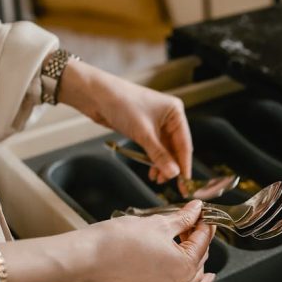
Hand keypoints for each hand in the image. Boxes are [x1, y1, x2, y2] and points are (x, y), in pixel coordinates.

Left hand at [58, 61, 192, 184]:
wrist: (96, 95)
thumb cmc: (122, 104)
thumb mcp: (143, 133)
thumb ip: (159, 155)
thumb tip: (173, 173)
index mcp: (175, 112)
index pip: (185, 143)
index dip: (185, 164)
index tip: (186, 182)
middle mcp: (169, 117)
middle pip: (176, 147)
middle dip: (173, 166)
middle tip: (174, 186)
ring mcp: (157, 123)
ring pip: (165, 149)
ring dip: (162, 165)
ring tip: (158, 179)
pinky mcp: (145, 128)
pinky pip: (154, 147)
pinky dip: (153, 159)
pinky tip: (151, 170)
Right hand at [82, 201, 215, 281]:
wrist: (88, 258)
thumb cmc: (119, 241)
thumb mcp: (159, 223)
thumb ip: (183, 218)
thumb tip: (196, 209)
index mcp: (184, 266)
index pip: (203, 241)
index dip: (205, 223)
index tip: (203, 212)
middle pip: (199, 259)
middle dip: (198, 239)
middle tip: (192, 221)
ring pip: (191, 278)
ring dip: (194, 260)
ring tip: (189, 242)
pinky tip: (189, 276)